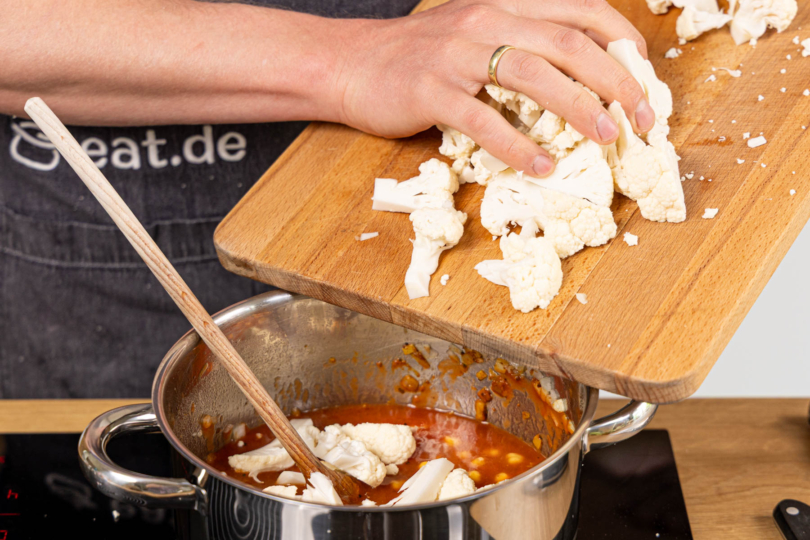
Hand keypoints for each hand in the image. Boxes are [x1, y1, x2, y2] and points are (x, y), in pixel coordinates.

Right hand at [332, 0, 654, 175]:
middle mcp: (487, 20)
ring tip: (605, 137)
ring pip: (533, 75)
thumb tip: (580, 80)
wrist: (353, 63)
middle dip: (616, 81)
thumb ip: (522, 44)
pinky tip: (541, 165)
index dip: (623, 41)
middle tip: (642, 119)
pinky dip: (517, 145)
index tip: (646, 77)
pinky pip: (483, 120)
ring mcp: (458, 55)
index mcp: (505, 3)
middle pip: (568, 44)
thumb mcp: (476, 33)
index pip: (581, 10)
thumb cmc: (420, 57)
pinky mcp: (432, 91)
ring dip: (577, 108)